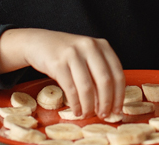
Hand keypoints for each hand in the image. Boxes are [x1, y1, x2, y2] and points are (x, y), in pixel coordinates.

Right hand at [0, 28, 124, 119]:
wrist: (39, 42)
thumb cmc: (67, 53)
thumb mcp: (87, 56)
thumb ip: (99, 73)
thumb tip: (109, 103)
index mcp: (102, 45)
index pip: (117, 73)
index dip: (119, 95)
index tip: (117, 110)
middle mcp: (89, 47)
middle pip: (105, 81)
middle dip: (106, 102)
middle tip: (104, 115)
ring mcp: (73, 54)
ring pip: (87, 87)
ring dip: (89, 106)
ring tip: (88, 114)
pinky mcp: (58, 63)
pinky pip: (70, 89)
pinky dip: (75, 104)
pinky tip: (76, 110)